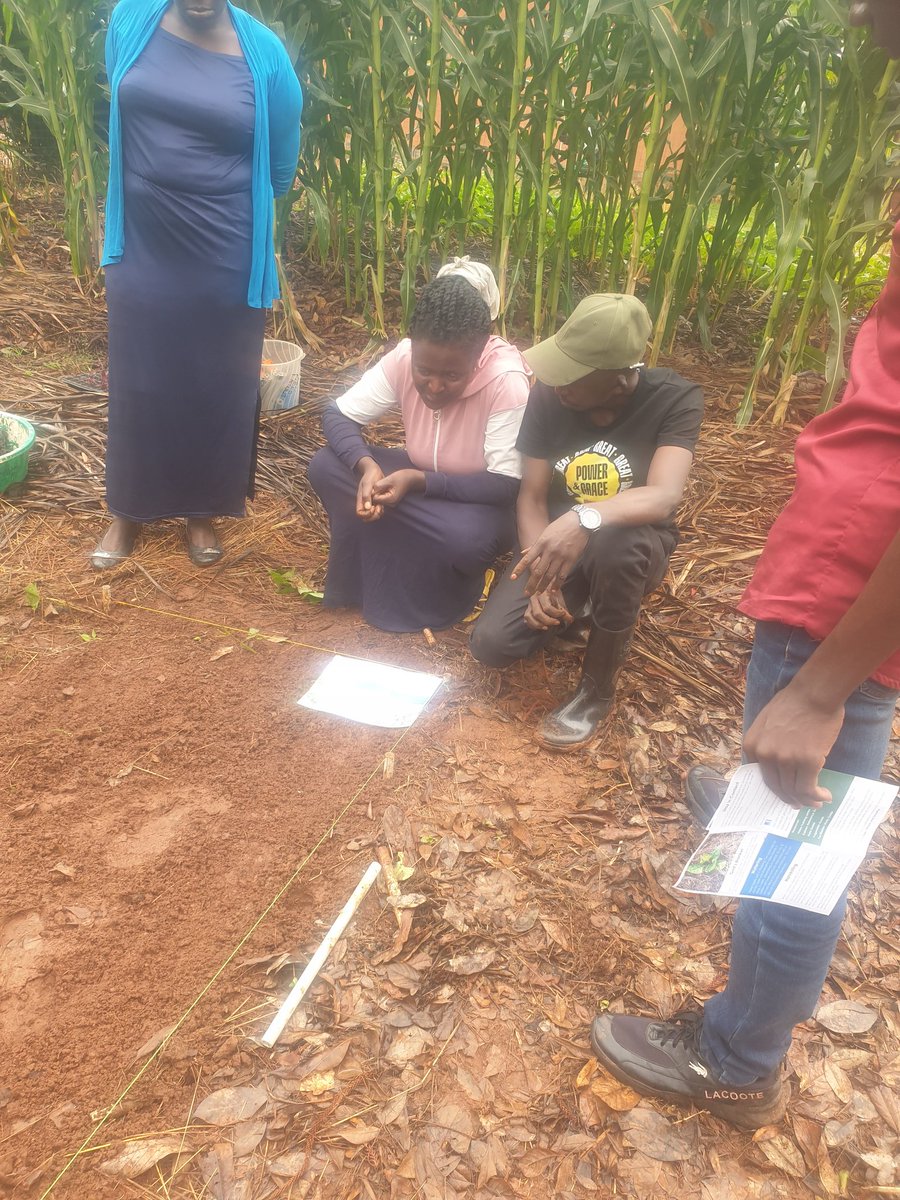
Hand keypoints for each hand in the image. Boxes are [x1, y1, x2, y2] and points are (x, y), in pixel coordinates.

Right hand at [356, 459, 383, 521]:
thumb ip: (366, 496)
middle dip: (372, 517)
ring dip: (377, 514)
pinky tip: (383, 506)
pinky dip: (381, 511)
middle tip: (378, 511)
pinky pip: (378, 510)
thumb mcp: (367, 484)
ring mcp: (371, 502)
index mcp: (360, 500)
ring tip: (381, 508)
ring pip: (372, 515)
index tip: (372, 508)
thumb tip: (367, 508)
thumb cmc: (369, 476)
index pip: (359, 513)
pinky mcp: (377, 500)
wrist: (374, 470)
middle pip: (365, 517)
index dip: (366, 514)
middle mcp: (365, 503)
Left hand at [371, 469, 424, 507]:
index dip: (374, 491)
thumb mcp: (389, 479)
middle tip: (382, 484)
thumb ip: (378, 486)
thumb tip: (370, 492)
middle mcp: (391, 504)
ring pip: (379, 499)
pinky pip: (382, 498)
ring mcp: (391, 503)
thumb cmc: (401, 477)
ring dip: (379, 492)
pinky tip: (386, 487)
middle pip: (376, 500)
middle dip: (376, 492)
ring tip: (385, 485)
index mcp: (391, 499)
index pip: (375, 498)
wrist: (411, 479)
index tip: (378, 484)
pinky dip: (381, 493)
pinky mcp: (391, 501)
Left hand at [512, 511, 588, 594]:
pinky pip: (562, 575)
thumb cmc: (561, 525)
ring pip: (549, 575)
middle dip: (531, 584)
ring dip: (543, 586)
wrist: (580, 522)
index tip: (513, 578)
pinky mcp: (571, 560)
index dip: (519, 569)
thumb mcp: (545, 532)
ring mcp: (560, 557)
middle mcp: (549, 551)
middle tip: (526, 594)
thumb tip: (523, 553)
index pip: (527, 559)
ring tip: (539, 593)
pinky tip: (553, 590)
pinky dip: (558, 584)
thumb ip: (534, 545)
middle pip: (538, 571)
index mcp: (541, 543)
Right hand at [524, 587, 573, 630]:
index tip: (563, 614)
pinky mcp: (527, 611)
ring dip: (539, 624)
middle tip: (557, 623)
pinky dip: (533, 625)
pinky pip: (526, 620)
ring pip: (530, 617)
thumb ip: (565, 612)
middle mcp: (534, 598)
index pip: (547, 607)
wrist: (547, 591)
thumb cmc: (555, 597)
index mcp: (542, 593)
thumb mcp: (561, 602)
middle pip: (538, 613)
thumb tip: (570, 620)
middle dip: (548, 621)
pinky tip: (542, 627)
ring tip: (547, 627)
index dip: (556, 613)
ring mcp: (529, 605)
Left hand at [742, 680, 844, 808]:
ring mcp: (785, 759)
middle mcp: (765, 755)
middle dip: (788, 797)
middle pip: (776, 786)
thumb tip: (774, 764)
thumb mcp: (766, 722)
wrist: (814, 692)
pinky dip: (816, 796)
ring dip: (805, 800)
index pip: (760, 775)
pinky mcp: (808, 762)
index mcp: (752, 745)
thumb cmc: (793, 702)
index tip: (783, 792)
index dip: (774, 787)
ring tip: (816, 802)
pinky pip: (809, 788)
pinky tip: (825, 796)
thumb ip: (765, 742)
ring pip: (793, 790)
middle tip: (798, 803)